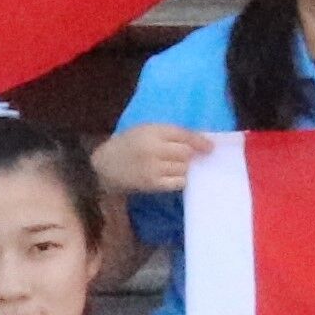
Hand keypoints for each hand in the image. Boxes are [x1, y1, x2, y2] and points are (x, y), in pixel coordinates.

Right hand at [91, 121, 209, 197]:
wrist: (103, 166)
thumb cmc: (127, 145)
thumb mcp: (145, 130)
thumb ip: (169, 134)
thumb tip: (199, 141)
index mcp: (152, 130)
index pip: (182, 134)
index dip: (199, 141)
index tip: (211, 147)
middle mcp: (154, 148)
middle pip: (186, 153)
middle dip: (194, 156)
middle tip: (198, 158)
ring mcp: (153, 168)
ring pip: (184, 168)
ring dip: (187, 168)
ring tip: (183, 167)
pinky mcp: (152, 184)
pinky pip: (177, 183)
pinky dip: (181, 180)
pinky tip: (176, 177)